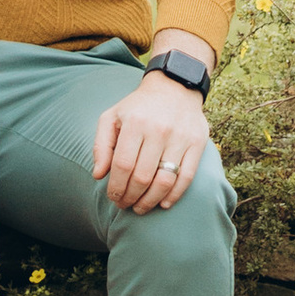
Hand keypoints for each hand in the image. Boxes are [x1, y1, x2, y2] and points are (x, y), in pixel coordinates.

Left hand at [93, 59, 211, 211]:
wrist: (174, 88)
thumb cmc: (137, 107)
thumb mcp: (112, 117)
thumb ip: (101, 145)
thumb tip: (98, 175)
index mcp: (134, 122)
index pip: (122, 164)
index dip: (116, 187)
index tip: (113, 198)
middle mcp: (158, 130)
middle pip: (142, 176)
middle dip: (131, 197)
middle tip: (125, 205)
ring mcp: (179, 138)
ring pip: (164, 180)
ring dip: (150, 200)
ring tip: (140, 208)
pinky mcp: (197, 144)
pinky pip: (186, 177)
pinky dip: (174, 195)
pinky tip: (163, 203)